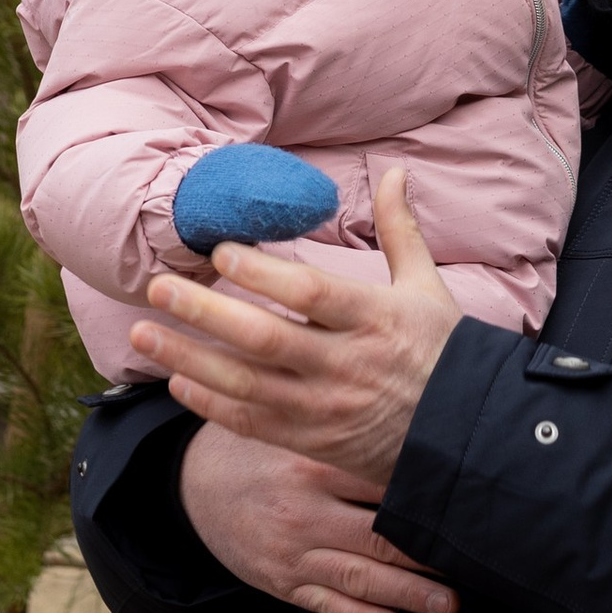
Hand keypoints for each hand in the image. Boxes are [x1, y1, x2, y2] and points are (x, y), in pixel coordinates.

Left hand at [134, 167, 461, 499]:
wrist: (468, 439)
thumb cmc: (443, 353)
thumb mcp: (428, 289)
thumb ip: (400, 231)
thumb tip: (395, 170)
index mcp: (376, 319)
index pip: (310, 293)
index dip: (262, 272)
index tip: (221, 251)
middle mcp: (347, 365)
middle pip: (265, 339)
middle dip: (205, 313)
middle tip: (159, 287)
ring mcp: (326, 409)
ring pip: (246, 384)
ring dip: (189, 358)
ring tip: (142, 333)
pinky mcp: (312, 442)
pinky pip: (252, 424)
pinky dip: (210, 404)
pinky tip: (177, 380)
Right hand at [180, 421, 460, 612]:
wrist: (190, 484)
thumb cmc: (259, 447)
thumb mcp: (292, 426)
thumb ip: (341, 429)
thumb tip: (413, 414)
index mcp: (310, 466)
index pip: (380, 483)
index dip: (426, 496)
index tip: (467, 502)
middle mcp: (302, 512)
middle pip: (378, 538)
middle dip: (428, 559)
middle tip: (475, 568)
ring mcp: (290, 552)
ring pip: (358, 579)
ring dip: (407, 596)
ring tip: (449, 607)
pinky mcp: (279, 581)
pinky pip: (323, 604)